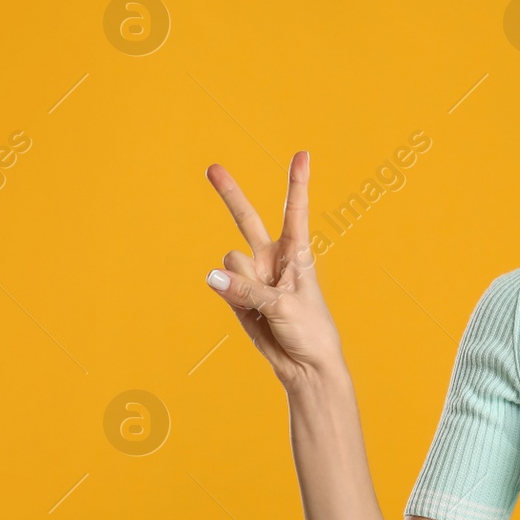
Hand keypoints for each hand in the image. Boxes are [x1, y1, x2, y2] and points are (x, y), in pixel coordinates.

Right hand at [204, 151, 342, 386]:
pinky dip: (231, 297)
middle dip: (229, 193)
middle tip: (212, 167)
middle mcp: (273, 258)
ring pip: (231, 263)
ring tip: (263, 305)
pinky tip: (250, 312)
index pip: (295, 211)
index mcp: (298, 253)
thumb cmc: (309, 331)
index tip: (303, 154)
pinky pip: (223, 285)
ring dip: (242, 284)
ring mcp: (253, 275)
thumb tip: (211, 275)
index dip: (297, 182)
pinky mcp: (237, 295)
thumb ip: (248, 289)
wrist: (304, 365)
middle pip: (247, 219)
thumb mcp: (285, 307)